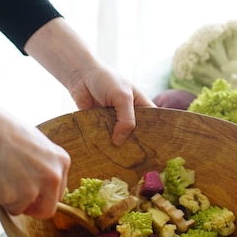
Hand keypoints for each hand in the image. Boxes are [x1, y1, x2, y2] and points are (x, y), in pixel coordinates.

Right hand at [0, 86, 69, 217]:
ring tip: (1, 175)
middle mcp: (53, 177)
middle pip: (47, 209)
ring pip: (22, 208)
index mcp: (62, 162)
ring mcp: (32, 189)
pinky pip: (5, 206)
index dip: (43, 196)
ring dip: (11, 199)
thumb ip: (45, 168)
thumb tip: (42, 190)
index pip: (59, 194)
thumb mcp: (40, 147)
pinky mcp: (11, 196)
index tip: (32, 193)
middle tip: (17, 198)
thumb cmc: (9, 134)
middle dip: (31, 207)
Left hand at [24, 17, 154, 145]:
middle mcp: (129, 114)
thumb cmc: (106, 80)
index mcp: (141, 105)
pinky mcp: (100, 125)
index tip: (155, 149)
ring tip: (120, 160)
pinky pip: (104, 138)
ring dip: (118, 146)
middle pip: (137, 134)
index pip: (154, 123)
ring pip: (120, 138)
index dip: (155, 134)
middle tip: (136, 158)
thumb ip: (126, 119)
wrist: (81, 76)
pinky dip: (104, 143)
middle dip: (135, 143)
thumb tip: (119, 142)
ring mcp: (115, 121)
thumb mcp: (122, 97)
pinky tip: (104, 153)